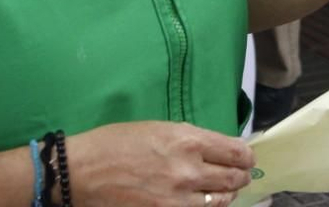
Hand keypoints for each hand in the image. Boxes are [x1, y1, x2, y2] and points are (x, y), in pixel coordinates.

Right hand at [69, 120, 253, 205]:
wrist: (81, 171)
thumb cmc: (116, 143)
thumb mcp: (160, 129)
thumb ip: (191, 140)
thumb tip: (217, 149)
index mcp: (188, 140)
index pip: (236, 151)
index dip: (246, 156)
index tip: (246, 158)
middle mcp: (188, 170)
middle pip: (233, 178)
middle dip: (240, 177)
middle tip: (239, 177)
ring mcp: (177, 198)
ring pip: (220, 202)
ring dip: (225, 196)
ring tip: (223, 192)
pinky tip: (202, 204)